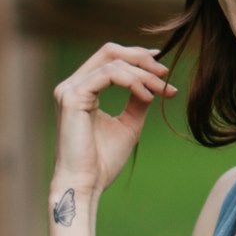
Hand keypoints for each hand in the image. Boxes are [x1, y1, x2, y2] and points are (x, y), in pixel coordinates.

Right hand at [50, 43, 176, 198]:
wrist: (86, 184)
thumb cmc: (102, 162)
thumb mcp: (128, 125)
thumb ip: (137, 101)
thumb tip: (153, 84)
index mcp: (81, 89)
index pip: (109, 58)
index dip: (137, 57)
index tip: (163, 70)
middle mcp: (72, 85)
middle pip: (109, 51)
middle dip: (141, 59)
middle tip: (165, 74)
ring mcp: (69, 89)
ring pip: (113, 62)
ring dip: (143, 74)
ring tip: (162, 91)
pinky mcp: (72, 97)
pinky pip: (109, 75)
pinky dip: (133, 82)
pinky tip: (147, 96)